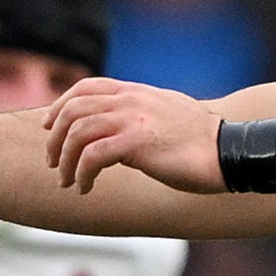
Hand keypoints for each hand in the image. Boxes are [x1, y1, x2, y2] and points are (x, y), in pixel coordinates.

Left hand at [44, 80, 221, 195]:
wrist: (226, 151)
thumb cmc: (197, 141)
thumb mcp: (162, 115)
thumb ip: (137, 114)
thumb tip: (114, 128)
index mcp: (135, 92)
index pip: (85, 87)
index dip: (59, 105)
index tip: (49, 127)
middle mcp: (131, 100)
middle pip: (73, 109)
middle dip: (55, 138)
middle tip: (52, 162)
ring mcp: (133, 118)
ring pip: (78, 132)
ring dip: (65, 161)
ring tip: (67, 181)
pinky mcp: (137, 142)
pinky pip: (93, 155)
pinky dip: (82, 173)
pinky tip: (85, 187)